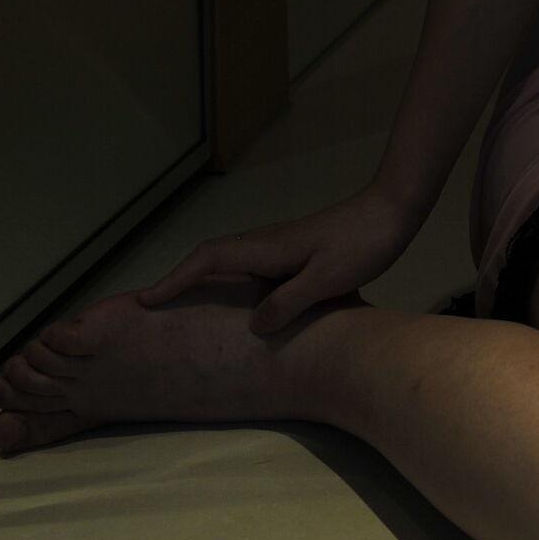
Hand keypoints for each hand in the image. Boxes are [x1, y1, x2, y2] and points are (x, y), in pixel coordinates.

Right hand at [134, 186, 422, 334]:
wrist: (392, 212)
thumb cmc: (361, 244)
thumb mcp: (325, 279)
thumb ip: (288, 302)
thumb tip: (253, 327)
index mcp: (266, 248)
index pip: (207, 260)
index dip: (175, 280)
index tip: (147, 300)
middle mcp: (265, 244)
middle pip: (210, 258)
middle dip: (179, 280)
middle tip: (153, 307)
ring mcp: (279, 247)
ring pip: (230, 264)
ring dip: (203, 282)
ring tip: (186, 313)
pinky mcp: (294, 254)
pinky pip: (250, 271)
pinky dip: (231, 285)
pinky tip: (241, 309)